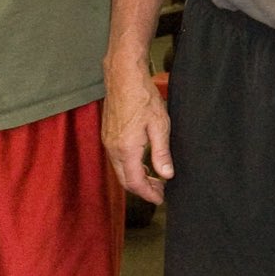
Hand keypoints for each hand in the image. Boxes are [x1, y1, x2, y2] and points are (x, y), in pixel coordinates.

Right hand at [102, 68, 174, 201]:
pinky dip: (130, 167)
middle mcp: (113, 148)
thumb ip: (162, 153)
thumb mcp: (160, 125)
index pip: (135, 183)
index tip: (161, 199)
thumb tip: (166, 175)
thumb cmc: (143, 97)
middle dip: (143, 190)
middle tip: (160, 192)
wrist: (123, 76)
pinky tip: (143, 163)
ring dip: (137, 178)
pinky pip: (117, 159)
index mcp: (126, 149)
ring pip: (121, 171)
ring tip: (155, 179)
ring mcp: (108, 141)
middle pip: (126, 181)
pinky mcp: (108, 135)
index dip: (148, 194)